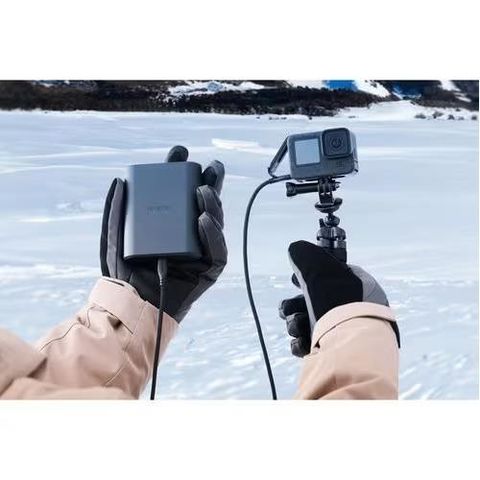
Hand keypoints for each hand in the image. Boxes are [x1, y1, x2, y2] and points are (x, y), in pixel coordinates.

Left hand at [100, 152, 226, 321]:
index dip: (181, 174)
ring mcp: (200, 251)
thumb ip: (117, 211)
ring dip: (212, 205)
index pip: (181, 195)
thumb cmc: (123, 274)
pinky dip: (212, 234)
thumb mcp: (115, 238)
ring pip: (214, 223)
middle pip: (205, 204)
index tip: (178, 153)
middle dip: (210, 182)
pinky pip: (216, 249)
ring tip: (203, 190)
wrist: (131, 305)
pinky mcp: (207, 270)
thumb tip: (120, 180)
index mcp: (169, 225)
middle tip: (211, 166)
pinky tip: (203, 219)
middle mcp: (188, 235)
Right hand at [280, 241, 397, 356]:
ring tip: (298, 325)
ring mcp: (342, 332)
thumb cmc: (339, 303)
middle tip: (290, 308)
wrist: (349, 346)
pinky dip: (300, 342)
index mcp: (356, 287)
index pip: (329, 276)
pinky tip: (301, 340)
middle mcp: (350, 309)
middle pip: (312, 302)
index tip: (296, 281)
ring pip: (307, 323)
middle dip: (295, 305)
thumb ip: (305, 255)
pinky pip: (309, 343)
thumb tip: (296, 249)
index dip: (308, 277)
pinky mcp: (332, 352)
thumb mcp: (321, 269)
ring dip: (295, 323)